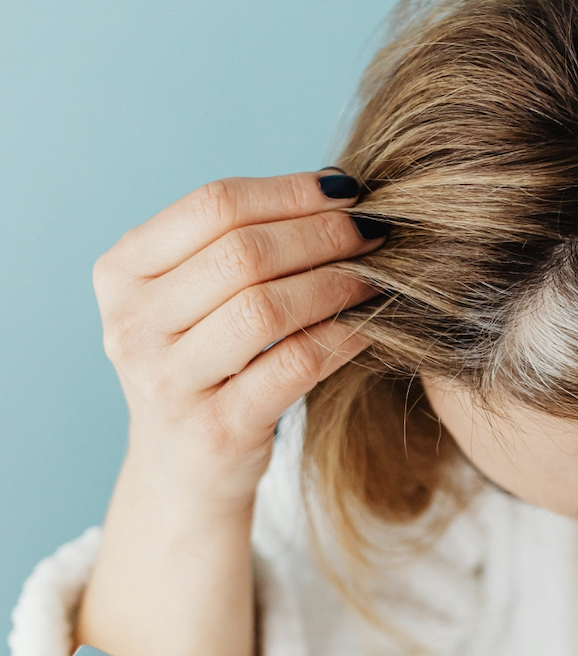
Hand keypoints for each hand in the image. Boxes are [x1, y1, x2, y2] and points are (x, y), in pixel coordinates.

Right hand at [93, 169, 381, 510]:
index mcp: (122, 272)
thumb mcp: (193, 297)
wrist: (182, 467)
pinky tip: (371, 323)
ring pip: (267, 309)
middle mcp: (131, 325)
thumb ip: (240, 242)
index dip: (290, 191)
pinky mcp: (216, 430)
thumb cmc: (204, 361)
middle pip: (242, 254)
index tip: (348, 190)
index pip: (213, 205)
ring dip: (336, 283)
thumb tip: (337, 188)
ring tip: (377, 275)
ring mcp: (168, 383)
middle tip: (375, 232)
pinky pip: (295, 364)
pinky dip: (343, 335)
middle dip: (323, 234)